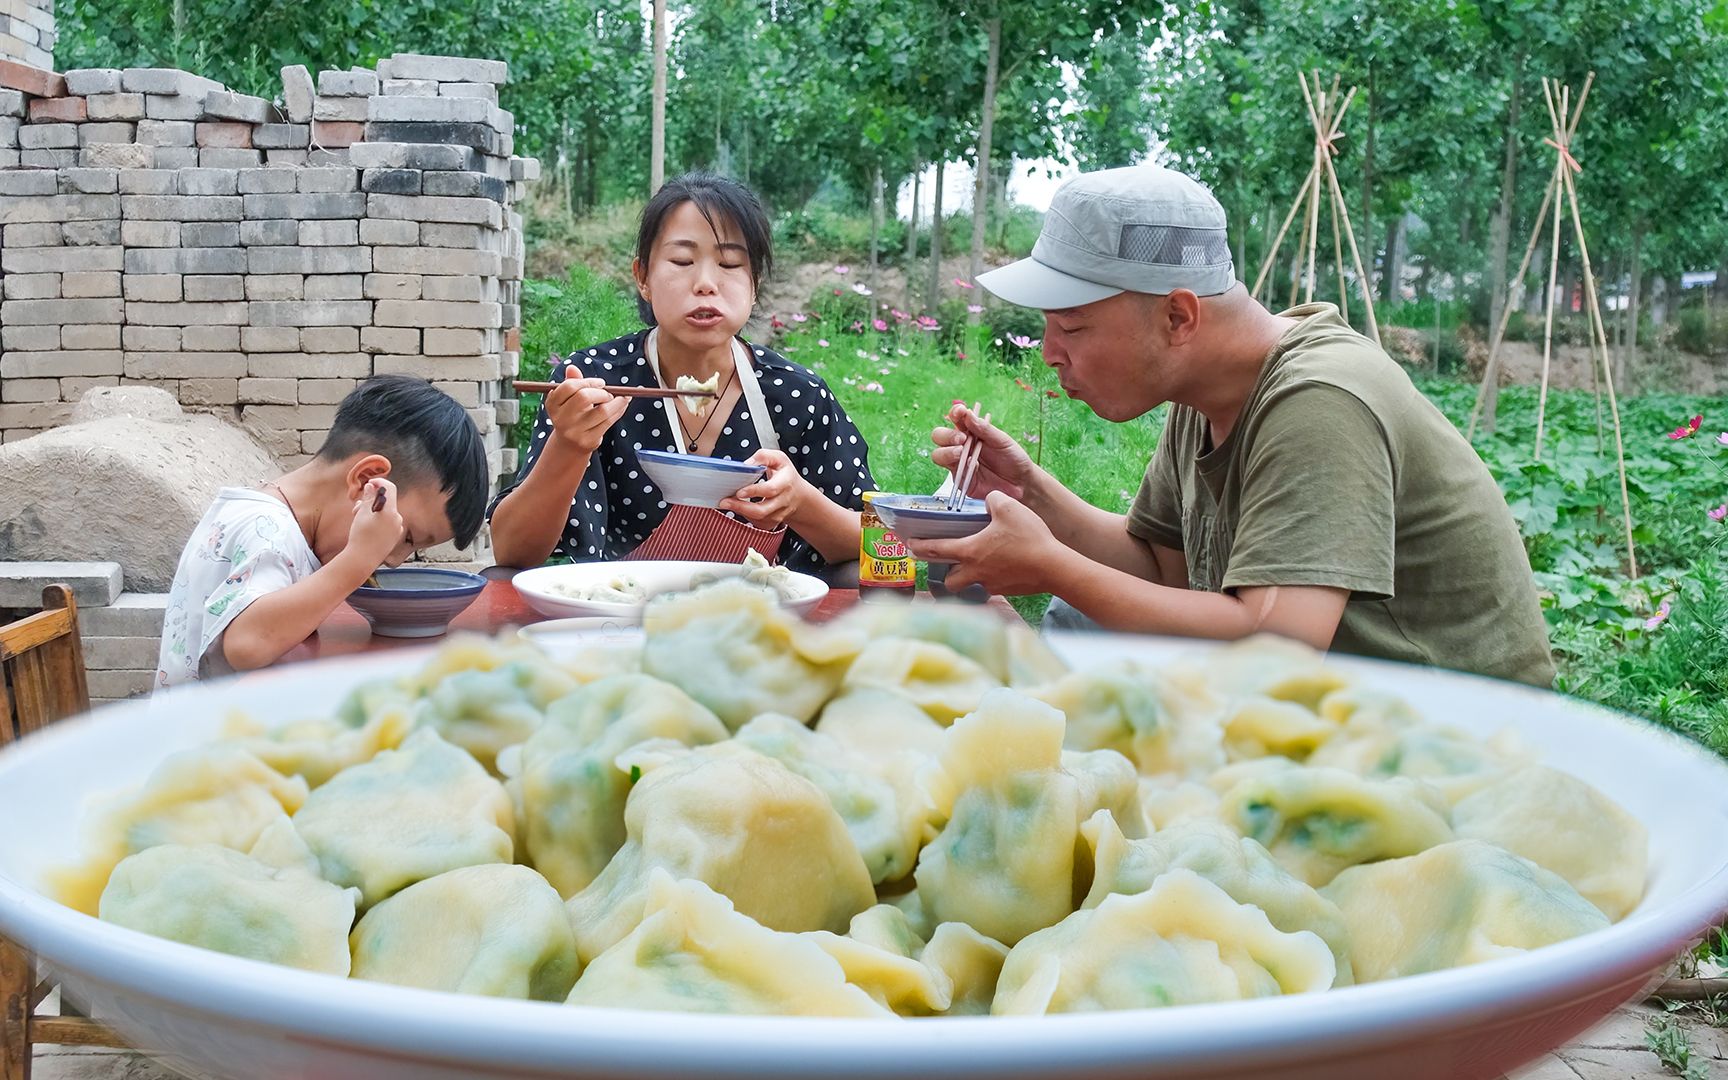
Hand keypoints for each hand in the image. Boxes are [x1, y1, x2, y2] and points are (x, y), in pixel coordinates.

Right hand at [347, 478, 402, 566]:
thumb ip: (368, 498)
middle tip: (356, 507)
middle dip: (371, 501)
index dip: (379, 482)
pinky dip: (378, 520)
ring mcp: (397, 528)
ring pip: (385, 512)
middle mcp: (397, 518)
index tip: (369, 483)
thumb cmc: (360, 535)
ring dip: (372, 511)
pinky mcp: (394, 536)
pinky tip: (366, 527)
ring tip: (358, 519)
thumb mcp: (361, 514)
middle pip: (386, 501)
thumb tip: (371, 486)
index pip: (389, 488)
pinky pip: (387, 522)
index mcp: (390, 511)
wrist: (363, 559)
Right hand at [545, 367, 628, 456]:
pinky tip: (623, 405)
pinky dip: (619, 411)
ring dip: (616, 401)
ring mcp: (574, 431)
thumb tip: (572, 367)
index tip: (600, 383)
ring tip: (622, 398)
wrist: (569, 445)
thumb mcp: (567, 400)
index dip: (588, 381)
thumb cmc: (571, 416)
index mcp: (553, 404)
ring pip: (602, 411)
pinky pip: (608, 422)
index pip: (569, 387)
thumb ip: (570, 383)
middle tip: (608, 393)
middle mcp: (561, 419)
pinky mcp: (588, 441)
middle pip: (584, 397)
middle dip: (601, 392)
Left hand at [717, 449, 810, 528]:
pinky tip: (738, 507)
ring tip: (727, 503)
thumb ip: (763, 457)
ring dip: (740, 511)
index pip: (770, 490)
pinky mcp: (771, 523)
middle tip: (724, 502)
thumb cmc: (786, 475)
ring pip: (757, 519)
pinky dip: (745, 516)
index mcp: (785, 482)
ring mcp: (778, 514)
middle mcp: (783, 501)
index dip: (754, 491)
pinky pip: (756, 523)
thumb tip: (746, 464)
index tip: (739, 491)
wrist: (798, 496)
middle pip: (762, 510)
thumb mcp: (779, 459)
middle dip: (741, 507)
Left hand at [907, 491, 1063, 594]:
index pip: (936, 550)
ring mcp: (992, 584)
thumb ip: (992, 499)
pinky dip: (991, 578)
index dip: (920, 547)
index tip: (909, 546)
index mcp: (970, 551)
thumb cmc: (1029, 538)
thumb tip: (989, 499)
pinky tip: (1001, 567)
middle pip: (948, 580)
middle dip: (943, 573)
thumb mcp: (1009, 507)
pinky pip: (992, 587)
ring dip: (967, 578)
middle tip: (945, 561)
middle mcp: (976, 572)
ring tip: (974, 565)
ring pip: (970, 585)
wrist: (1055, 567)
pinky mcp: (1008, 590)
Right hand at [931, 403, 1036, 501]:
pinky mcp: (960, 479)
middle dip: (947, 435)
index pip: (956, 418)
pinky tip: (969, 465)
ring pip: (938, 454)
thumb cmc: (1013, 458)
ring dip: (946, 451)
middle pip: (939, 436)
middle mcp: (961, 446)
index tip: (960, 412)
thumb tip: (968, 414)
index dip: (954, 413)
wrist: (1021, 483)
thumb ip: (985, 429)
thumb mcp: (1002, 440)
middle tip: (962, 438)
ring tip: (960, 452)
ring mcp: (959, 462)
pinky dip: (956, 467)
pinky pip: (950, 472)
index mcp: (971, 432)